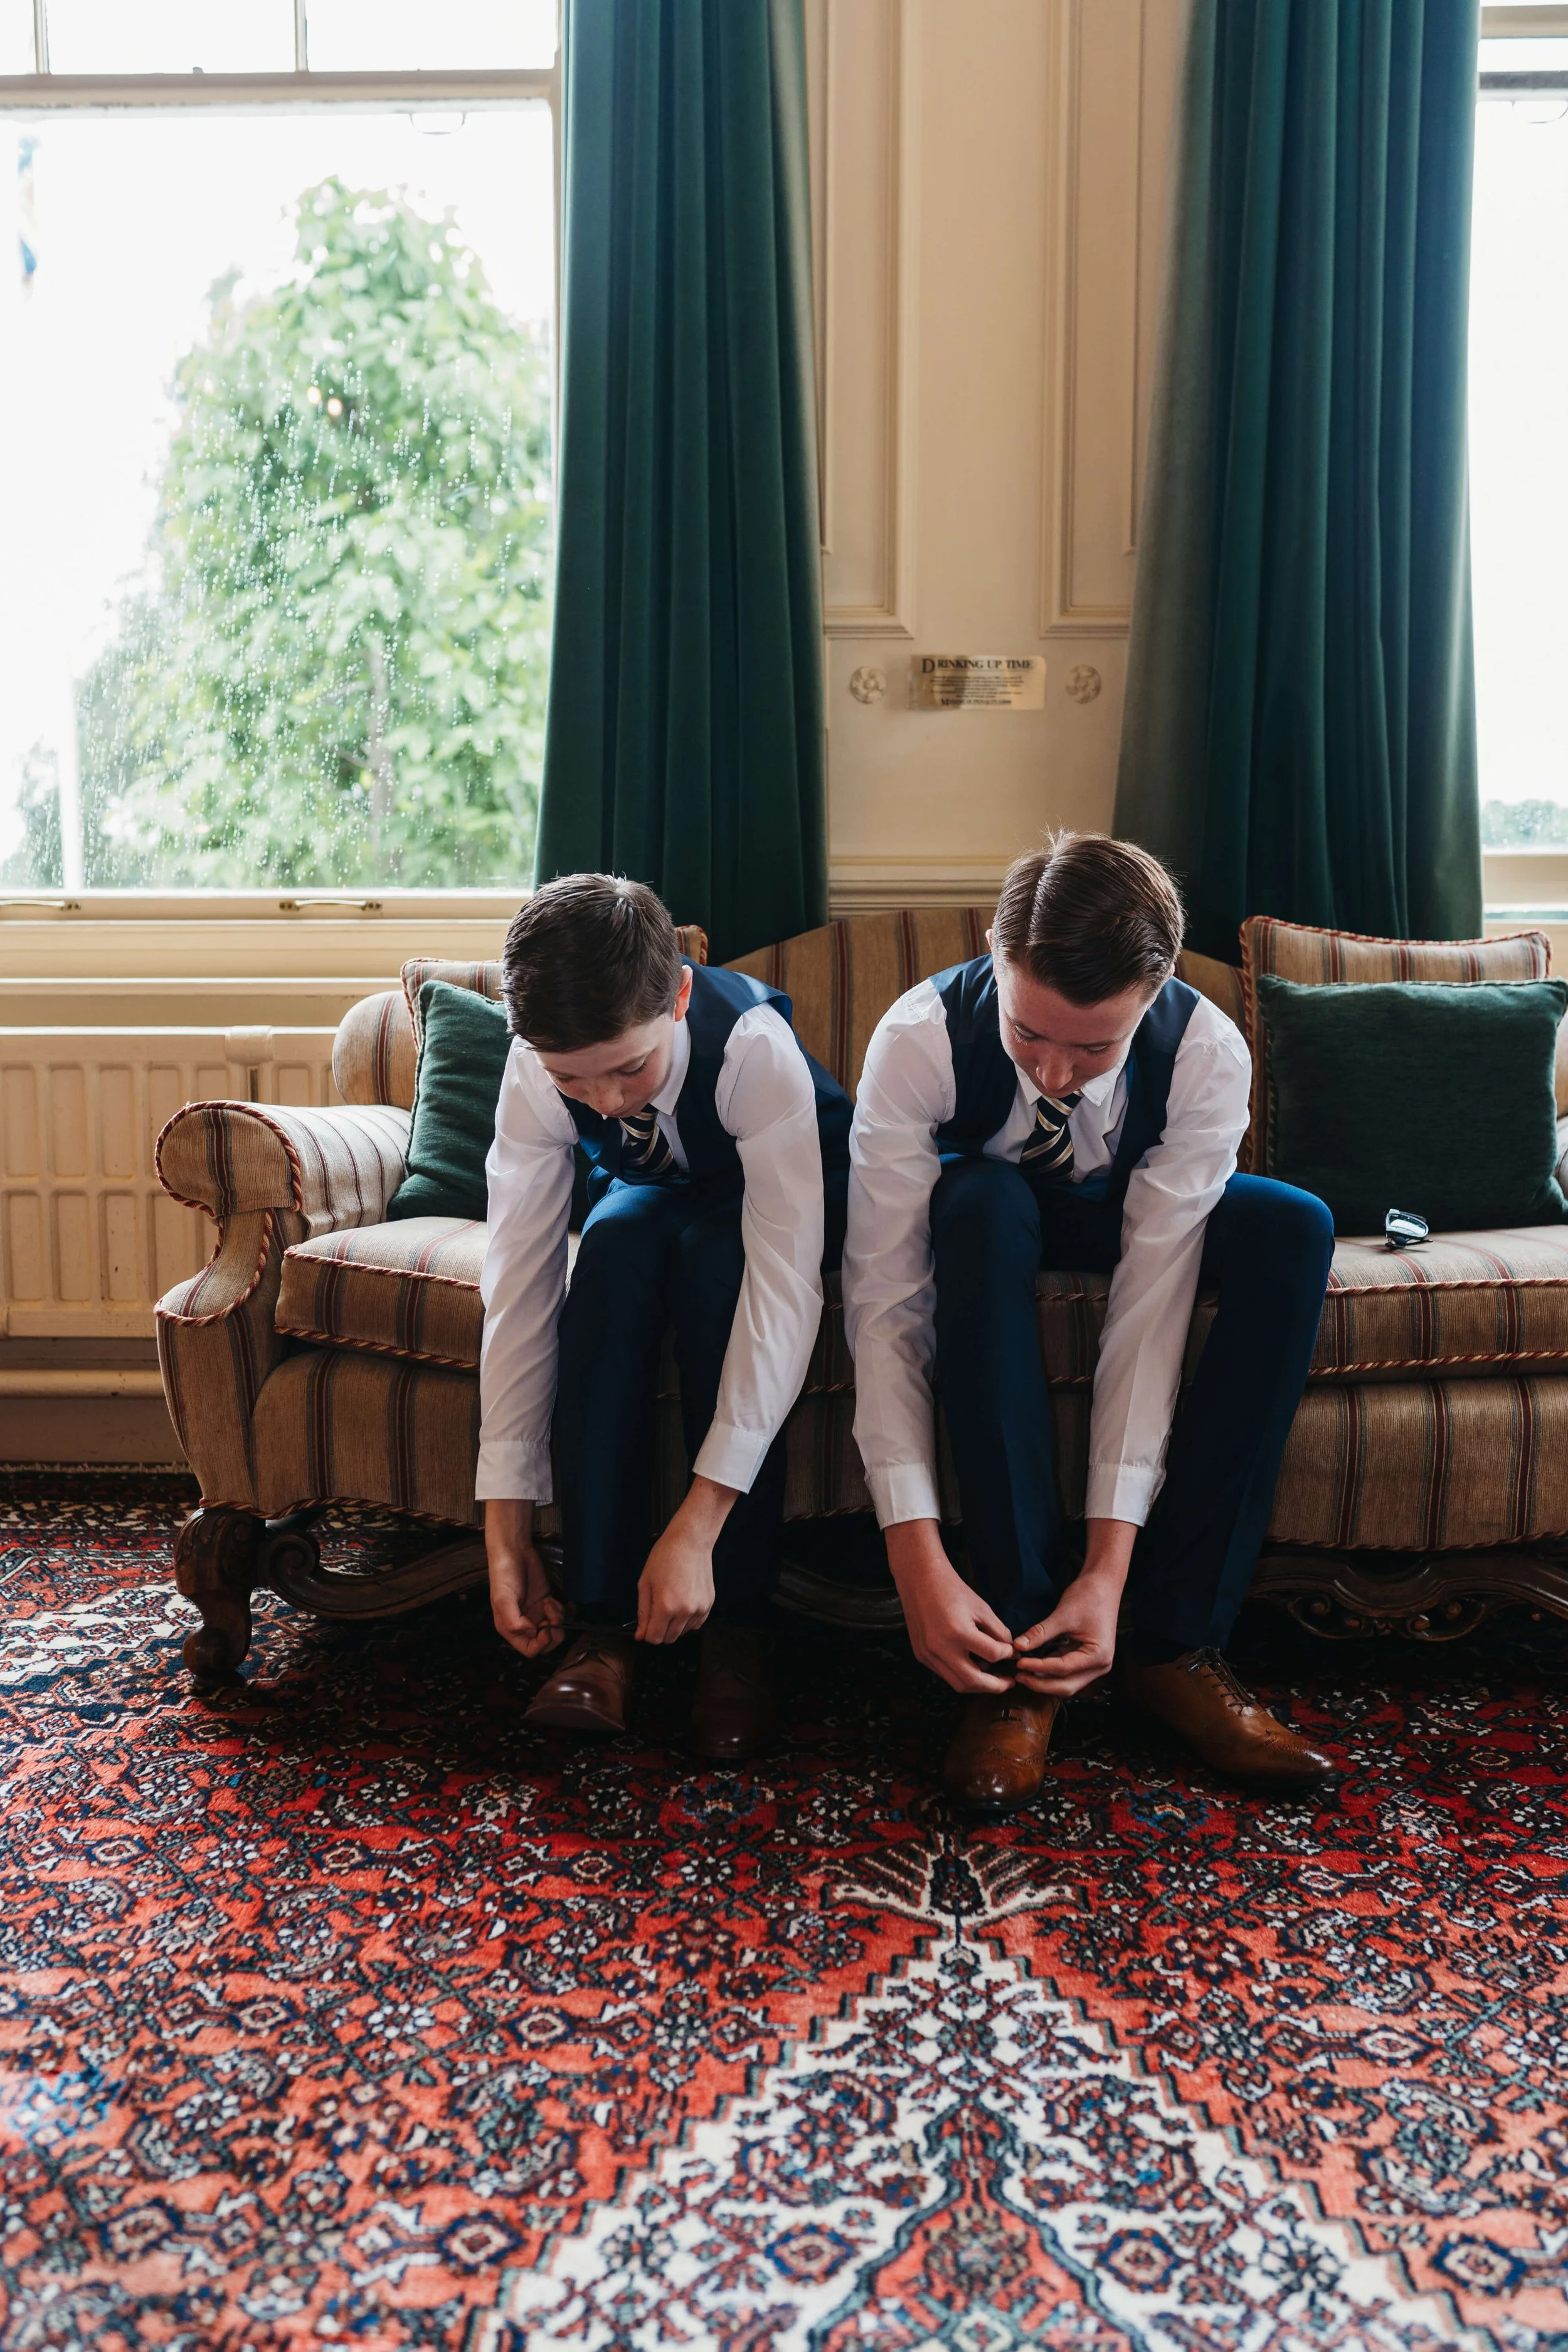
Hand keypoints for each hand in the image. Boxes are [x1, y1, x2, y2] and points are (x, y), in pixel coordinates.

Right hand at [485, 1499, 565, 1658]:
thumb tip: (532, 1634)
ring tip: (551, 1604)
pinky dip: (562, 1611)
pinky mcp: (547, 1602)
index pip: (529, 1650)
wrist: (514, 1551)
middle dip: (553, 1633)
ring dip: (558, 1620)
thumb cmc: (504, 1575)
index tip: (545, 1627)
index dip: (541, 1643)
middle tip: (552, 1616)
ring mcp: (537, 1613)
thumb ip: (514, 1621)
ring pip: (555, 1630)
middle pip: (545, 1644)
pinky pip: (560, 1616)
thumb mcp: (503, 1599)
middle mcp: (524, 1624)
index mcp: (510, 1628)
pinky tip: (554, 1599)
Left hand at [636, 1475, 735, 1643]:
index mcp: (665, 1606)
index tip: (646, 1625)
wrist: (690, 1542)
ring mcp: (699, 1609)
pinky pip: (696, 1625)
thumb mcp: (645, 1584)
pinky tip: (683, 1604)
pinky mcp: (709, 1605)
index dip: (647, 1634)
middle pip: (669, 1638)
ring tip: (671, 1604)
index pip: (655, 1638)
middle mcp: (684, 1612)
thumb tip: (641, 1636)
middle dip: (660, 1631)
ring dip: (674, 1626)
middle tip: (657, 1612)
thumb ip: (643, 1613)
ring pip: (683, 1633)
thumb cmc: (664, 1558)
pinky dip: (688, 1621)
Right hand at [885, 1519, 1015, 1693]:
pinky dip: (961, 1675)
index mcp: (958, 1632)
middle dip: (996, 1686)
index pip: (992, 1655)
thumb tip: (1010, 1651)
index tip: (1013, 1652)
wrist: (920, 1580)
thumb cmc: (953, 1590)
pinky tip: (972, 1668)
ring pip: (958, 1684)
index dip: (1008, 1654)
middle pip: (974, 1681)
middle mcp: (941, 1648)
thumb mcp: (982, 1607)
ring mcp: (928, 1654)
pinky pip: (945, 1674)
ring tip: (992, 1679)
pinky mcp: (921, 1656)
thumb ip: (998, 1631)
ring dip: (978, 1686)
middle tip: (1008, 1682)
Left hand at [1011, 1520, 1135, 1698]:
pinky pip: (1068, 1673)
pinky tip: (1035, 1667)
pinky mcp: (1087, 1660)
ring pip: (1067, 1683)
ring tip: (1023, 1674)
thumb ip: (1040, 1633)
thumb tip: (1018, 1646)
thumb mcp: (1063, 1615)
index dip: (1038, 1667)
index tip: (1019, 1663)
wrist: (1104, 1584)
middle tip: (1019, 1676)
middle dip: (1041, 1683)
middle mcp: (1100, 1666)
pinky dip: (1051, 1672)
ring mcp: (1095, 1665)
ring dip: (1045, 1681)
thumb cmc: (1089, 1596)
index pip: (1063, 1669)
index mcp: (1098, 1656)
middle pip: (1066, 1685)